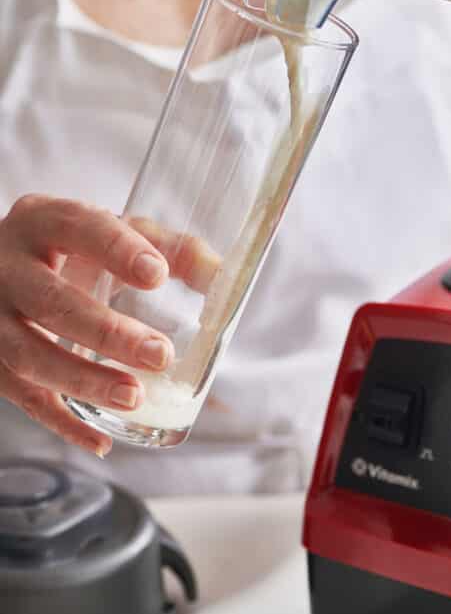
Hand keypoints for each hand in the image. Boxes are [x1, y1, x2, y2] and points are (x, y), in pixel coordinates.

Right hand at [0, 195, 218, 456]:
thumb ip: (170, 248)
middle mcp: (7, 265)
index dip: (117, 250)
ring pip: (29, 354)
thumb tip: (220, 275)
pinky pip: (21, 397)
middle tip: (160, 354)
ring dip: (83, 380)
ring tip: (135, 396)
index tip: (157, 275)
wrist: (6, 265)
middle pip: (51, 302)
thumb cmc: (75, 246)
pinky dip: (61, 422)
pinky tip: (100, 440)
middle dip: (107, 333)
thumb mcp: (116, 231)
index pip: (77, 228)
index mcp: (42, 219)